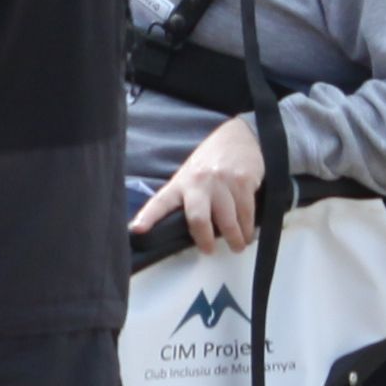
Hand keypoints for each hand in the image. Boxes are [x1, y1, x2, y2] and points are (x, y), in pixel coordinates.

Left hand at [133, 114, 268, 255]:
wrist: (240, 136)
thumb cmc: (212, 162)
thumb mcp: (191, 175)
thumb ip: (187, 200)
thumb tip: (188, 233)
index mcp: (181, 183)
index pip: (161, 202)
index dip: (148, 217)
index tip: (137, 230)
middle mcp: (199, 182)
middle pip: (198, 218)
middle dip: (204, 239)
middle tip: (209, 249)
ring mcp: (222, 182)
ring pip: (227, 222)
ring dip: (234, 239)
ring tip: (237, 245)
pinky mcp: (243, 182)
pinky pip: (246, 214)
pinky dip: (248, 229)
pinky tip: (248, 233)